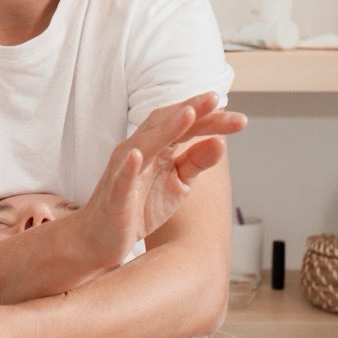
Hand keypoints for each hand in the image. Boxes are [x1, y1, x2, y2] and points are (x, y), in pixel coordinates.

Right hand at [79, 92, 245, 267]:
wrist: (100, 238)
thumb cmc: (137, 206)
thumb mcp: (176, 184)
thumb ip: (196, 163)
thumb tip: (222, 143)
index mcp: (156, 148)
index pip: (184, 126)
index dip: (208, 118)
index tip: (237, 117)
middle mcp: (139, 151)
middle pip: (165, 124)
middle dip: (191, 110)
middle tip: (217, 99)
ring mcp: (124, 171)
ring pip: (145, 144)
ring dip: (166, 128)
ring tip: (188, 114)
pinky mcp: (115, 195)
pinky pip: (121, 178)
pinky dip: (129, 166)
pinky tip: (138, 156)